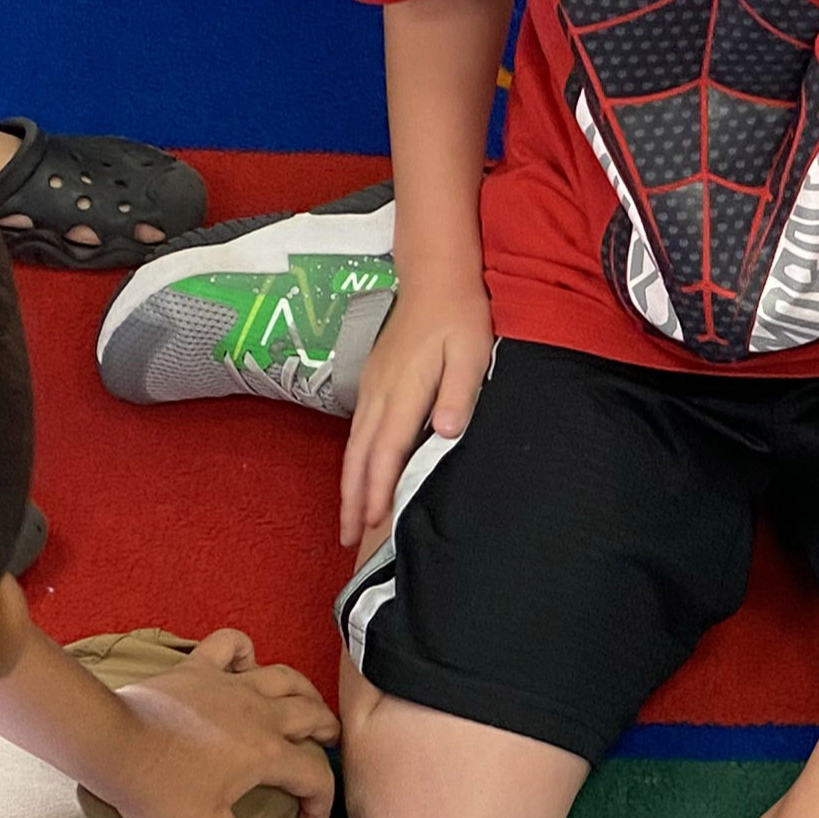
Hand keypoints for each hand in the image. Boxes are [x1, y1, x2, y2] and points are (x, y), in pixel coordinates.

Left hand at [92, 631, 338, 817]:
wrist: (113, 743)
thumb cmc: (156, 787)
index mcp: (267, 752)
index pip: (315, 777)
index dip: (320, 806)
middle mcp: (259, 712)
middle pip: (312, 715)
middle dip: (328, 734)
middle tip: (328, 746)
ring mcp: (230, 684)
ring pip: (284, 676)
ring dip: (304, 690)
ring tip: (309, 703)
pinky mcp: (199, 668)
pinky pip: (231, 645)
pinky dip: (244, 651)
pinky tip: (246, 663)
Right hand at [338, 271, 493, 546]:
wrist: (435, 277)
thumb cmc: (460, 316)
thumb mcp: (471, 351)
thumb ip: (459, 393)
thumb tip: (445, 433)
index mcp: (406, 390)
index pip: (388, 450)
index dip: (379, 489)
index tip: (373, 524)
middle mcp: (381, 393)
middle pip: (360, 456)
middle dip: (353, 499)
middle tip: (349, 540)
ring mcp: (373, 386)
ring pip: (354, 446)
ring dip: (348, 485)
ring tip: (347, 521)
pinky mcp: (373, 381)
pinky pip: (357, 431)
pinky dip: (353, 461)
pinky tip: (356, 476)